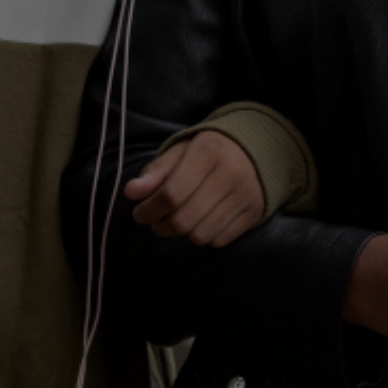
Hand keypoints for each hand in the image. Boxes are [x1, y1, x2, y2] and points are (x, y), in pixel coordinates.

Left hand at [124, 131, 266, 247]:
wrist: (256, 147)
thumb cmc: (209, 151)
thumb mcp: (181, 152)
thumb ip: (155, 172)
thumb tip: (130, 192)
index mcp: (209, 151)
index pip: (170, 194)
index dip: (148, 210)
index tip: (140, 213)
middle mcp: (231, 172)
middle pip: (183, 220)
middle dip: (161, 226)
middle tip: (157, 220)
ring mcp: (246, 193)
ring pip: (200, 235)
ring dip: (183, 233)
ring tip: (180, 219)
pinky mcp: (255, 211)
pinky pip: (220, 240)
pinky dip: (205, 236)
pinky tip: (203, 220)